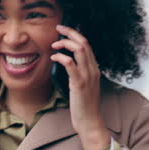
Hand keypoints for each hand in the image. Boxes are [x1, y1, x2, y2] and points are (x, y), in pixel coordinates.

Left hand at [50, 25, 109, 149]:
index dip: (75, 34)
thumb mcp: (83, 85)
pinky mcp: (79, 84)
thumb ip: (79, 73)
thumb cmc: (84, 105)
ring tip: (54, 44)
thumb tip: (67, 62)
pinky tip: (54, 57)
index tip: (64, 30)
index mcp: (94, 68)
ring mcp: (88, 76)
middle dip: (70, 32)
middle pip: (84, 42)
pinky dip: (61, 57)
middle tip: (58, 28)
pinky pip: (70, 64)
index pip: (87, 44)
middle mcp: (93, 69)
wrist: (89, 121)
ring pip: (79, 49)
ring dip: (65, 43)